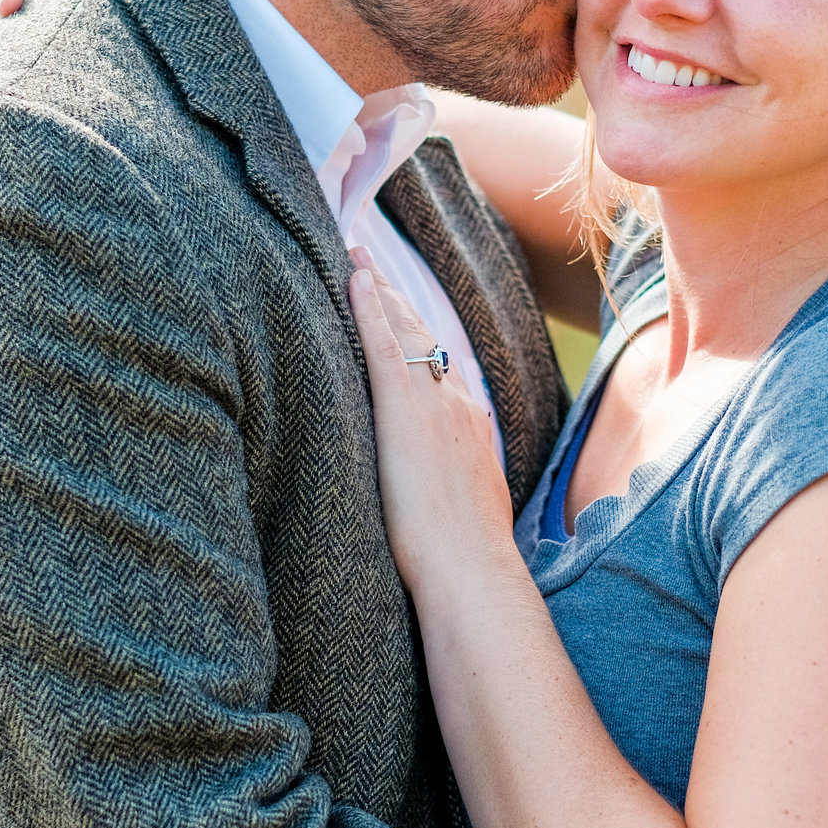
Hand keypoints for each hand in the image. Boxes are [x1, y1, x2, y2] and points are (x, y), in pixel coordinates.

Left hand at [344, 249, 513, 602]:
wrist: (471, 568)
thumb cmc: (465, 556)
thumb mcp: (469, 505)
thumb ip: (458, 479)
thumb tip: (450, 483)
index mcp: (471, 423)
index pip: (442, 364)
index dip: (418, 331)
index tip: (401, 306)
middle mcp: (457, 403)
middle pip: (424, 337)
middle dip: (397, 299)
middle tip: (370, 262)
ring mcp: (434, 404)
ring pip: (405, 331)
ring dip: (380, 292)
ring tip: (356, 258)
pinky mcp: (405, 413)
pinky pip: (385, 346)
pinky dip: (370, 308)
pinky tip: (356, 280)